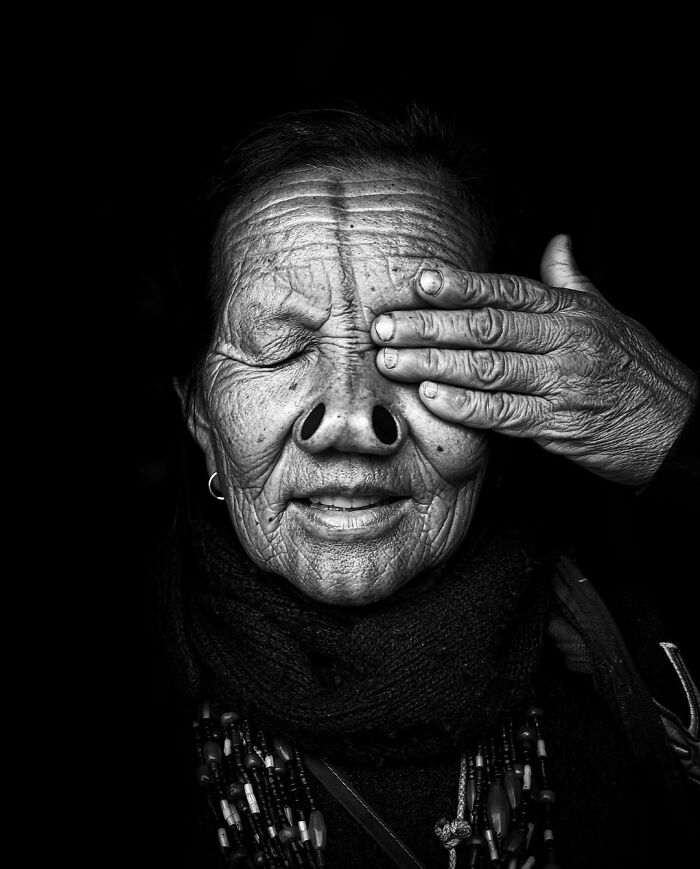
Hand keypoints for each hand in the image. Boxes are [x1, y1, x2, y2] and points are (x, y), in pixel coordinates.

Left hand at [371, 235, 697, 484]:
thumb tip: (555, 243)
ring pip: (486, 369)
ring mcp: (558, 384)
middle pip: (486, 328)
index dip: (461, 286)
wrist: (676, 426)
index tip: (420, 282)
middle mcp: (562, 343)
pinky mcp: (556, 425)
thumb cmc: (636, 368)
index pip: (506, 292)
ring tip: (391, 360)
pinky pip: (502, 413)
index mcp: (570, 312)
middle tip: (384, 326)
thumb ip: (571, 282)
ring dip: (433, 363)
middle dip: (429, 326)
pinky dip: (464, 405)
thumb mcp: (608, 315)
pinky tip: (430, 396)